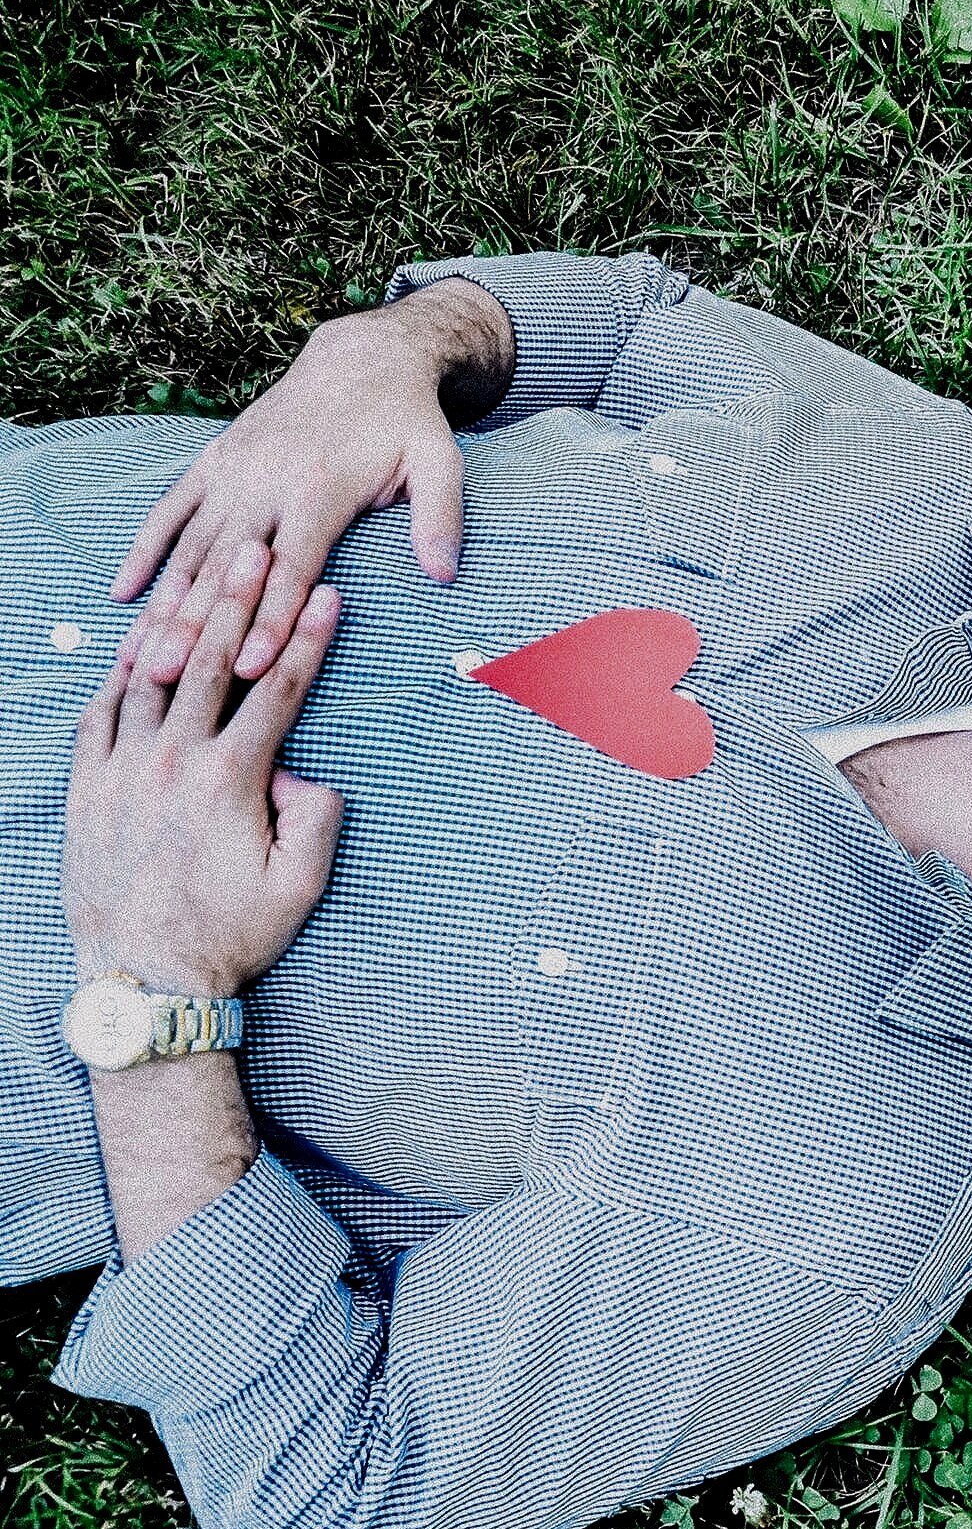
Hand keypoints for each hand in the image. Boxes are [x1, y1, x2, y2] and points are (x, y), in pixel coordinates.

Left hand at [66, 548, 345, 997]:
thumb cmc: (231, 934)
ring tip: (196, 577)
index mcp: (227, 780)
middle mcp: (169, 762)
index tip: (328, 598)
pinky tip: (134, 648)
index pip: (275, 691)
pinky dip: (117, 675)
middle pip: (210, 663)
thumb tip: (304, 777)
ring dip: (177, 623)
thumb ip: (316, 819)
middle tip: (257, 549)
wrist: (146, 979)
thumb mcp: (300, 885)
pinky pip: (98, 714)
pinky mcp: (85, 788)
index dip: (306, 640)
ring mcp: (120, 771)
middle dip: (239, 600)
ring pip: (148, 677)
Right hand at [114, 299, 471, 686]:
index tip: (251, 669)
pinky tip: (124, 593)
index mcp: (318, 490)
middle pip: (227, 568)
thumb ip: (440, 517)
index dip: (270, 620)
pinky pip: (170, 512)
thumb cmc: (406, 422)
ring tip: (140, 655)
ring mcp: (232, 472)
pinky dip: (145, 552)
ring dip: (164, 603)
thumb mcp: (440, 462)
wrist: (361, 361)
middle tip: (167, 679)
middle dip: (198, 627)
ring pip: (191, 547)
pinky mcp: (214, 462)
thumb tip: (444, 573)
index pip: (291, 569)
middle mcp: (264, 482)